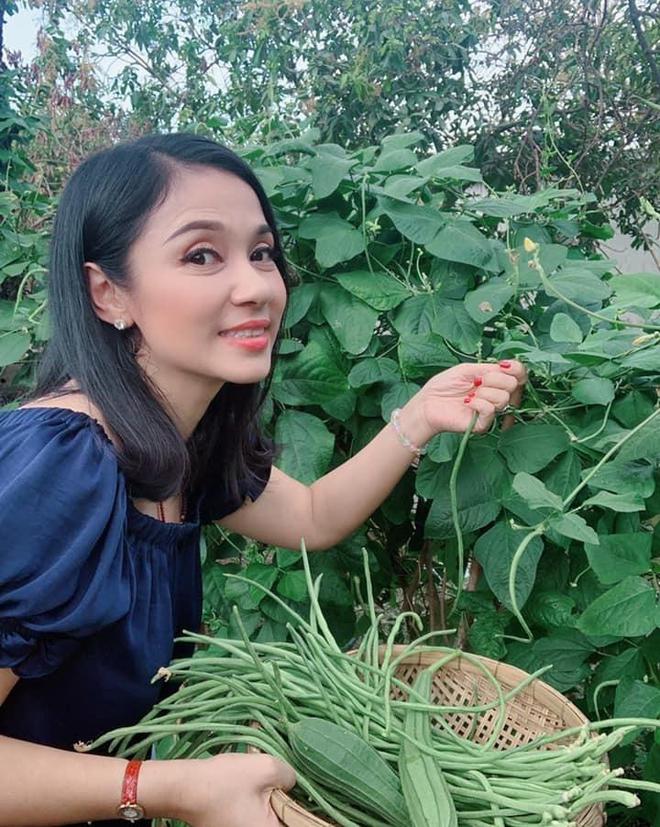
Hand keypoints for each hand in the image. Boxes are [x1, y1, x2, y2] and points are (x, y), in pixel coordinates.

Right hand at [176, 753, 295, 826]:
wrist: (185, 789)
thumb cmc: (225, 781)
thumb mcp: (265, 768)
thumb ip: (289, 775)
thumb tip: (291, 782)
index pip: (301, 823)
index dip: (302, 806)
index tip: (297, 790)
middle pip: (285, 819)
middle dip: (286, 800)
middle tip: (277, 782)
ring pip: (271, 816)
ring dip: (272, 800)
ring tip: (259, 783)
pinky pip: (258, 816)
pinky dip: (259, 803)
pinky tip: (248, 789)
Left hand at [412, 359, 526, 437]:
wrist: (427, 404)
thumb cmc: (443, 386)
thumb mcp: (467, 369)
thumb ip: (489, 368)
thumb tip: (507, 367)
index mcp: (494, 381)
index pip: (519, 375)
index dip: (516, 369)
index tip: (502, 366)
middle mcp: (496, 396)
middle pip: (513, 385)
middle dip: (494, 379)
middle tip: (476, 382)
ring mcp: (490, 411)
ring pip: (503, 398)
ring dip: (484, 392)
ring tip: (469, 394)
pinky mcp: (482, 424)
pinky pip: (490, 410)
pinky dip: (478, 403)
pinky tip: (466, 403)